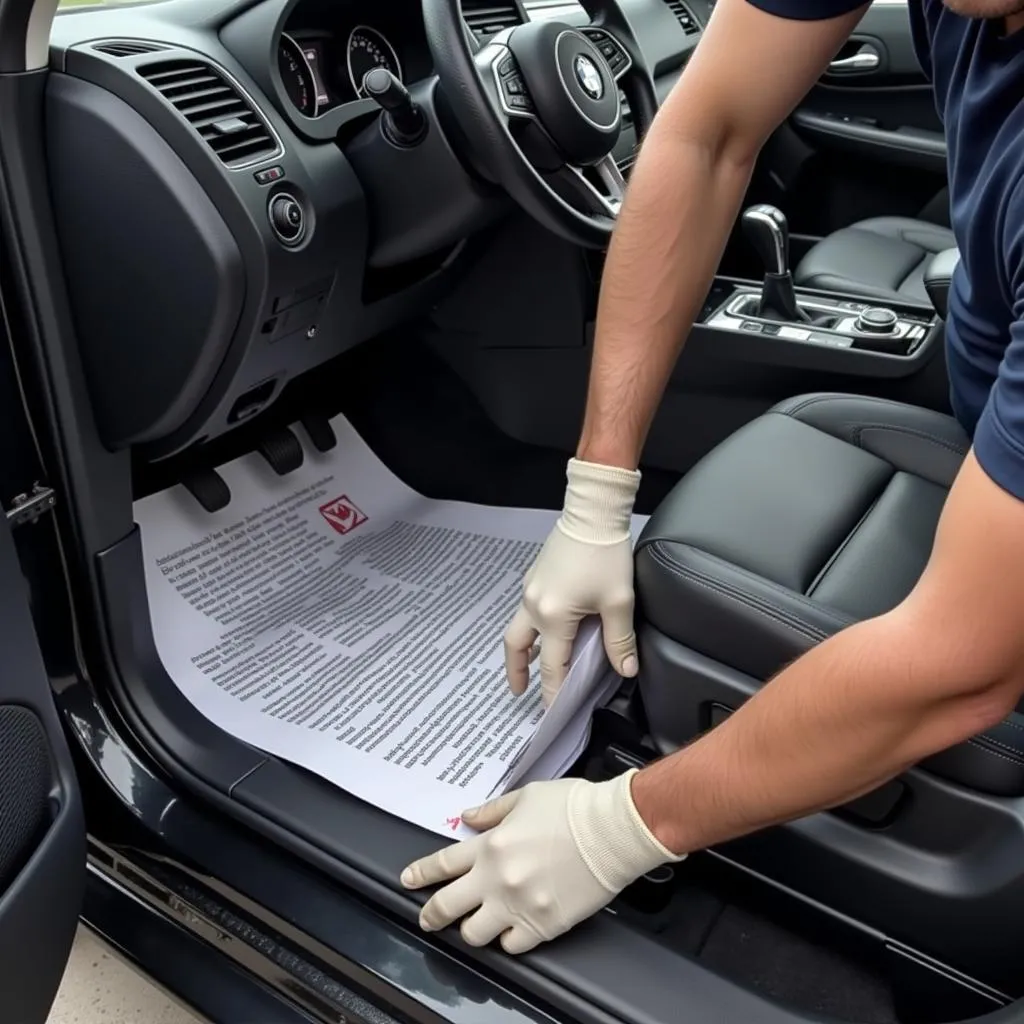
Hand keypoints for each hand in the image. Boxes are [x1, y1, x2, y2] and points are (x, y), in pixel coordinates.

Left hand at [400, 771, 681, 953]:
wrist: (613, 830)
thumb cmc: (574, 806)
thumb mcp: (526, 796)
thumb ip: (493, 811)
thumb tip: (468, 818)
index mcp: (491, 844)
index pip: (442, 864)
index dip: (420, 875)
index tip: (408, 881)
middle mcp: (497, 879)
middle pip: (447, 906)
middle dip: (431, 914)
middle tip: (428, 918)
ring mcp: (518, 906)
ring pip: (474, 934)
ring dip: (472, 929)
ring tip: (476, 924)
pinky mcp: (543, 926)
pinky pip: (510, 947)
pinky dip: (507, 941)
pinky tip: (511, 931)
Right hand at [505, 459, 640, 704]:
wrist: (591, 514)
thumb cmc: (606, 555)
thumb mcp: (619, 601)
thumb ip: (620, 640)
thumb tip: (626, 670)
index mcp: (554, 616)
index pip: (551, 666)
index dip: (553, 692)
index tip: (553, 713)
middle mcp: (534, 605)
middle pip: (517, 648)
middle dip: (518, 673)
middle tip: (521, 692)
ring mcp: (530, 589)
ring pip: (517, 629)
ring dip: (519, 652)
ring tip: (525, 668)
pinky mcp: (534, 577)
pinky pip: (525, 611)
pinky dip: (529, 630)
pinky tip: (544, 632)